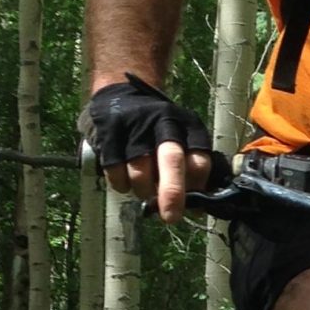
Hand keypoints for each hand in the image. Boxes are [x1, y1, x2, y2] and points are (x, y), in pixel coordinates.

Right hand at [79, 75, 215, 223]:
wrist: (122, 92)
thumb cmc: (156, 130)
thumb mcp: (180, 141)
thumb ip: (189, 172)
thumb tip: (196, 210)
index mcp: (187, 126)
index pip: (199, 161)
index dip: (196, 188)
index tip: (192, 204)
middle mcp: (164, 122)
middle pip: (171, 160)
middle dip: (172, 193)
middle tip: (171, 217)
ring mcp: (135, 125)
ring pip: (140, 171)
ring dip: (142, 191)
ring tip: (143, 191)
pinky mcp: (109, 132)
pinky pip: (115, 170)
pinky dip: (121, 184)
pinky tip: (125, 181)